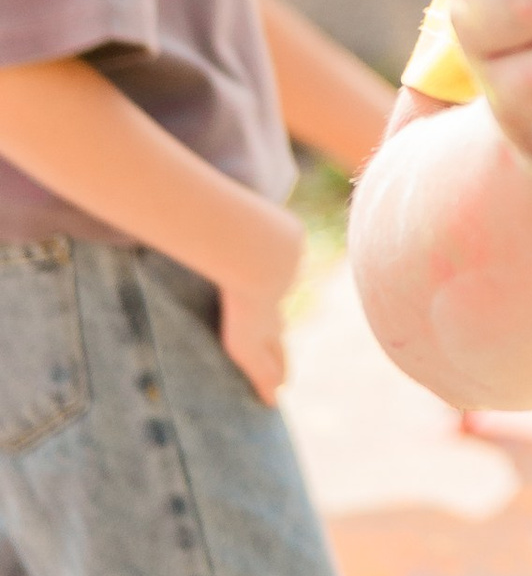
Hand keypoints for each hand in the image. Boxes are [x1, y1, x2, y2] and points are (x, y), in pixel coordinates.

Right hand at [214, 197, 305, 404]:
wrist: (260, 246)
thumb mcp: (234, 206)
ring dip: (276, 365)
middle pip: (277, 323)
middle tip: (286, 355)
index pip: (273, 287)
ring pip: (272, 348)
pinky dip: (265, 381)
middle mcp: (274, 293)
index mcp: (274, 263)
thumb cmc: (240, 221)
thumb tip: (201, 176)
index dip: (273, 298)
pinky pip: (259, 367)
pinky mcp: (250, 338)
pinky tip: (271, 399)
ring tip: (281, 383)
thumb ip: (220, 198)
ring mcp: (264, 318)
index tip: (275, 308)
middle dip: (280, 338)